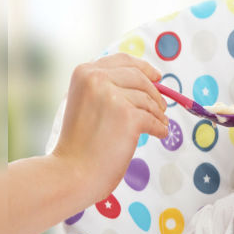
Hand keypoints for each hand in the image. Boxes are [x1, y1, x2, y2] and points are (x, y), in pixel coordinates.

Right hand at [52, 53, 168, 200]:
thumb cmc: (80, 143)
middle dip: (155, 94)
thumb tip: (149, 80)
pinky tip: (159, 134)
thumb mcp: (86, 102)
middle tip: (161, 108)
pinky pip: (154, 119)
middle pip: (140, 78)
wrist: (72, 172)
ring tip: (158, 125)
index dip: (144, 67)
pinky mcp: (128, 117)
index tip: (157, 77)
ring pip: (148, 101)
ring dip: (157, 115)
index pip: (123, 60)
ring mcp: (113, 97)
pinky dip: (159, 128)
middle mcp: (97, 79)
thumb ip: (108, 86)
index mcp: (85, 72)